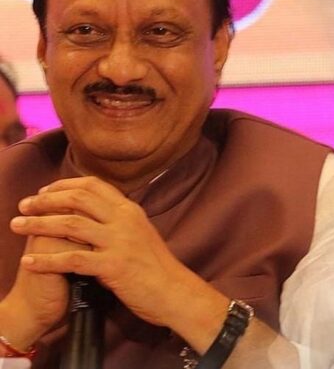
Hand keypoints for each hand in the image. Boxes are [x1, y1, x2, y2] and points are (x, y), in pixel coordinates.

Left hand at [9, 176, 229, 351]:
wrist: (174, 291)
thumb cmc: (155, 266)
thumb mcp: (141, 233)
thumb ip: (120, 221)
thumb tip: (96, 213)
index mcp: (130, 210)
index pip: (94, 185)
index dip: (65, 185)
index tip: (45, 191)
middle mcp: (124, 219)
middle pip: (78, 199)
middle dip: (45, 200)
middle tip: (23, 205)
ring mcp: (119, 241)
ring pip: (70, 224)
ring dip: (38, 224)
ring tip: (17, 226)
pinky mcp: (113, 265)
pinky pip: (72, 259)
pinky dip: (46, 260)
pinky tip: (29, 262)